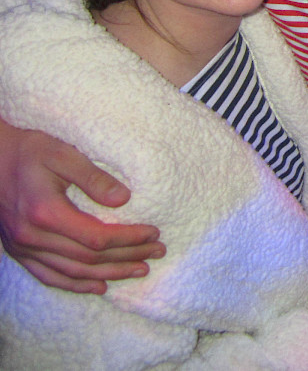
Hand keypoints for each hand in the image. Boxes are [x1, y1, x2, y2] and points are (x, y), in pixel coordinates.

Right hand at [0, 120, 162, 293]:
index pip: (96, 237)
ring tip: (139, 270)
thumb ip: (93, 177)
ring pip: (72, 272)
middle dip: (127, 257)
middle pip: (88, 258)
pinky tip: (99, 286)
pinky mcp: (19, 251)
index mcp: (45, 212)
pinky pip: (49, 276)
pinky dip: (76, 284)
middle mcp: (32, 236)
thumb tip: (123, 199)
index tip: (153, 233)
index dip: (128, 239)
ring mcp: (23, 248)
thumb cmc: (30, 152)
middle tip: (157, 251)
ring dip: (109, 274)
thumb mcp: (63, 155)